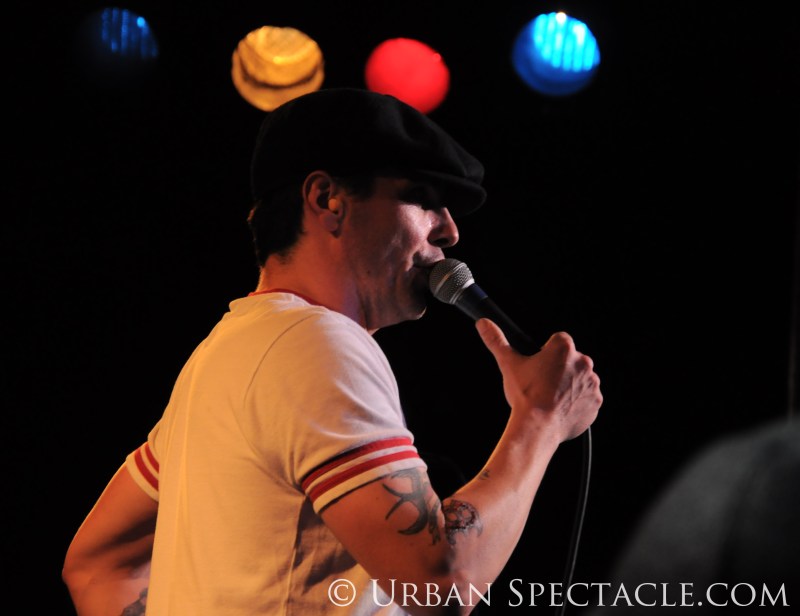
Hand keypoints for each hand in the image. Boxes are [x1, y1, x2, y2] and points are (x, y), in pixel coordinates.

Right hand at [476, 319, 601, 441]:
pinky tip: (561, 407)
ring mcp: (592, 383)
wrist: (538, 427)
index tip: (540, 365)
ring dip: (570, 384)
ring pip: (580, 378)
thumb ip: (496, 340)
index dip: (547, 352)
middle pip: (571, 359)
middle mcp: (583, 362)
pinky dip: (577, 401)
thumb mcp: (508, 364)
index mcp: (564, 348)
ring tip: (551, 397)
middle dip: (560, 369)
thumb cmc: (526, 396)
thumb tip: (483, 324)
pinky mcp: (595, 401)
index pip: (559, 340)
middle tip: (544, 384)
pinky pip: (587, 398)